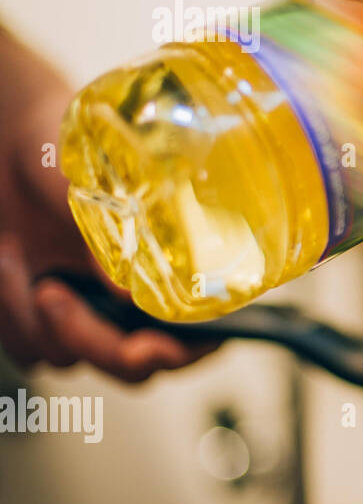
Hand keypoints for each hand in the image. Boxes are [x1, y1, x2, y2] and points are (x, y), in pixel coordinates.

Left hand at [0, 52, 215, 381]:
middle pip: (133, 365)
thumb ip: (113, 238)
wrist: (5, 137)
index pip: (202, 332)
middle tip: (53, 295)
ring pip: (67, 359)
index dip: (183, 351)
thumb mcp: (91, 183)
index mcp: (175, 264)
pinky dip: (6, 312)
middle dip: (89, 341)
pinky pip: (26, 347)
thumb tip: (131, 295)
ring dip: (29, 315)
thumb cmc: (60, 144)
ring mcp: (89, 308)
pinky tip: (4, 261)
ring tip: (10, 256)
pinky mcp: (39, 314)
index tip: (146, 347)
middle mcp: (136, 297)